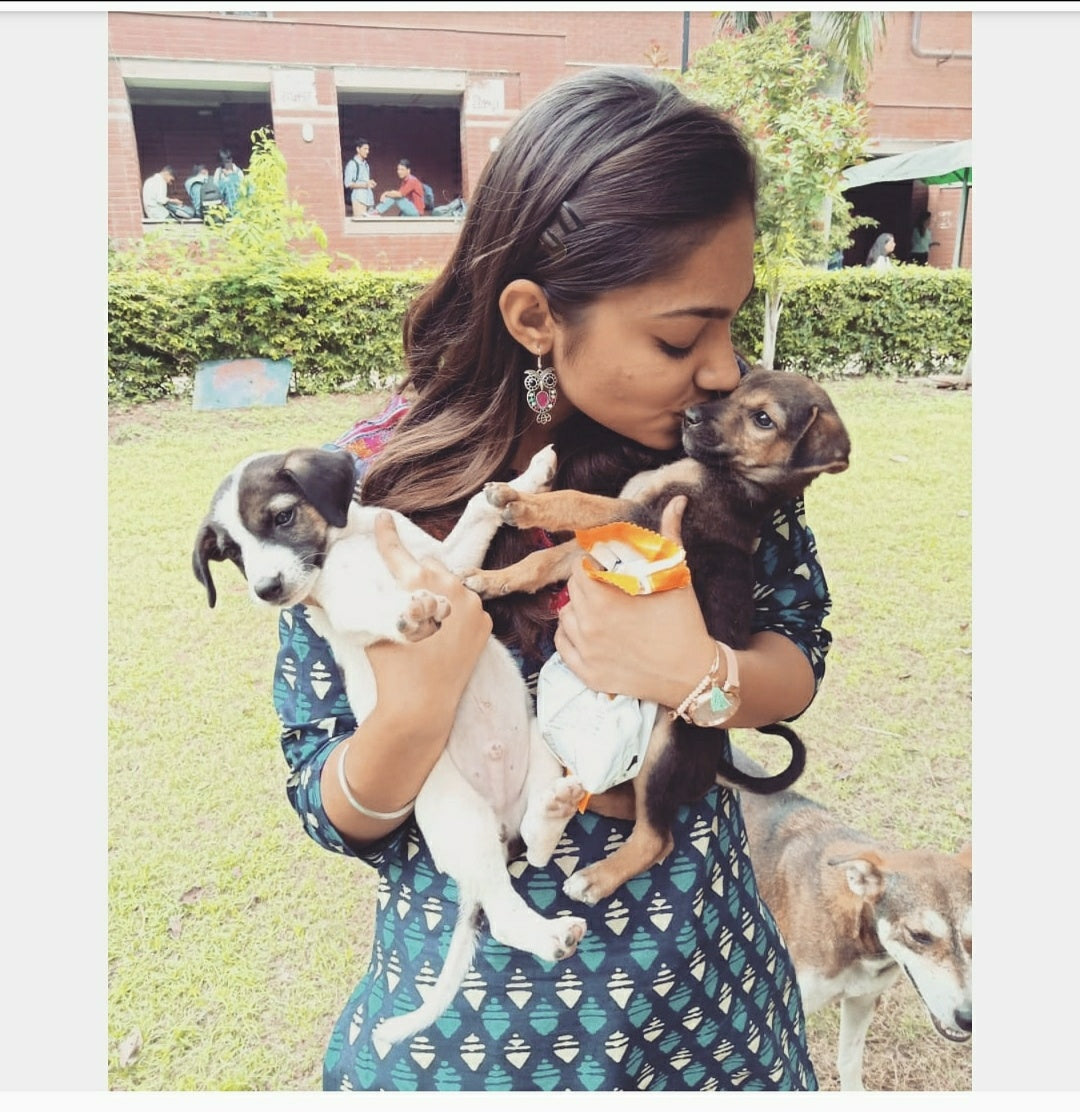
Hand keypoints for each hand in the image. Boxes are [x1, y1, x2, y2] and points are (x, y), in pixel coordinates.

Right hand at [365, 512, 492, 742]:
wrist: (422, 706)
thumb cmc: (391, 669)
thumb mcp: (371, 630)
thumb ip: (354, 603)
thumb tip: (311, 593)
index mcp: (418, 586)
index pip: (398, 553)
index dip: (387, 535)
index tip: (382, 517)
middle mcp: (450, 589)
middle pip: (430, 565)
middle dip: (418, 573)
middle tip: (406, 590)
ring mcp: (473, 606)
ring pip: (453, 583)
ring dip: (439, 590)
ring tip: (426, 611)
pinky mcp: (485, 624)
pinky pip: (468, 606)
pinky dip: (457, 611)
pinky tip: (444, 627)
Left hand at [553, 496, 714, 706]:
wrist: (692, 674)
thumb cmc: (684, 623)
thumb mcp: (676, 576)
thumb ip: (668, 536)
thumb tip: (676, 502)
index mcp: (604, 599)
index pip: (580, 568)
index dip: (593, 563)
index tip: (608, 566)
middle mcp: (588, 625)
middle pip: (572, 590)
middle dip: (587, 583)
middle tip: (609, 586)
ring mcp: (585, 652)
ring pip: (565, 616)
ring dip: (578, 608)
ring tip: (602, 608)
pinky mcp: (587, 674)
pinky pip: (562, 646)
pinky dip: (570, 635)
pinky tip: (588, 630)